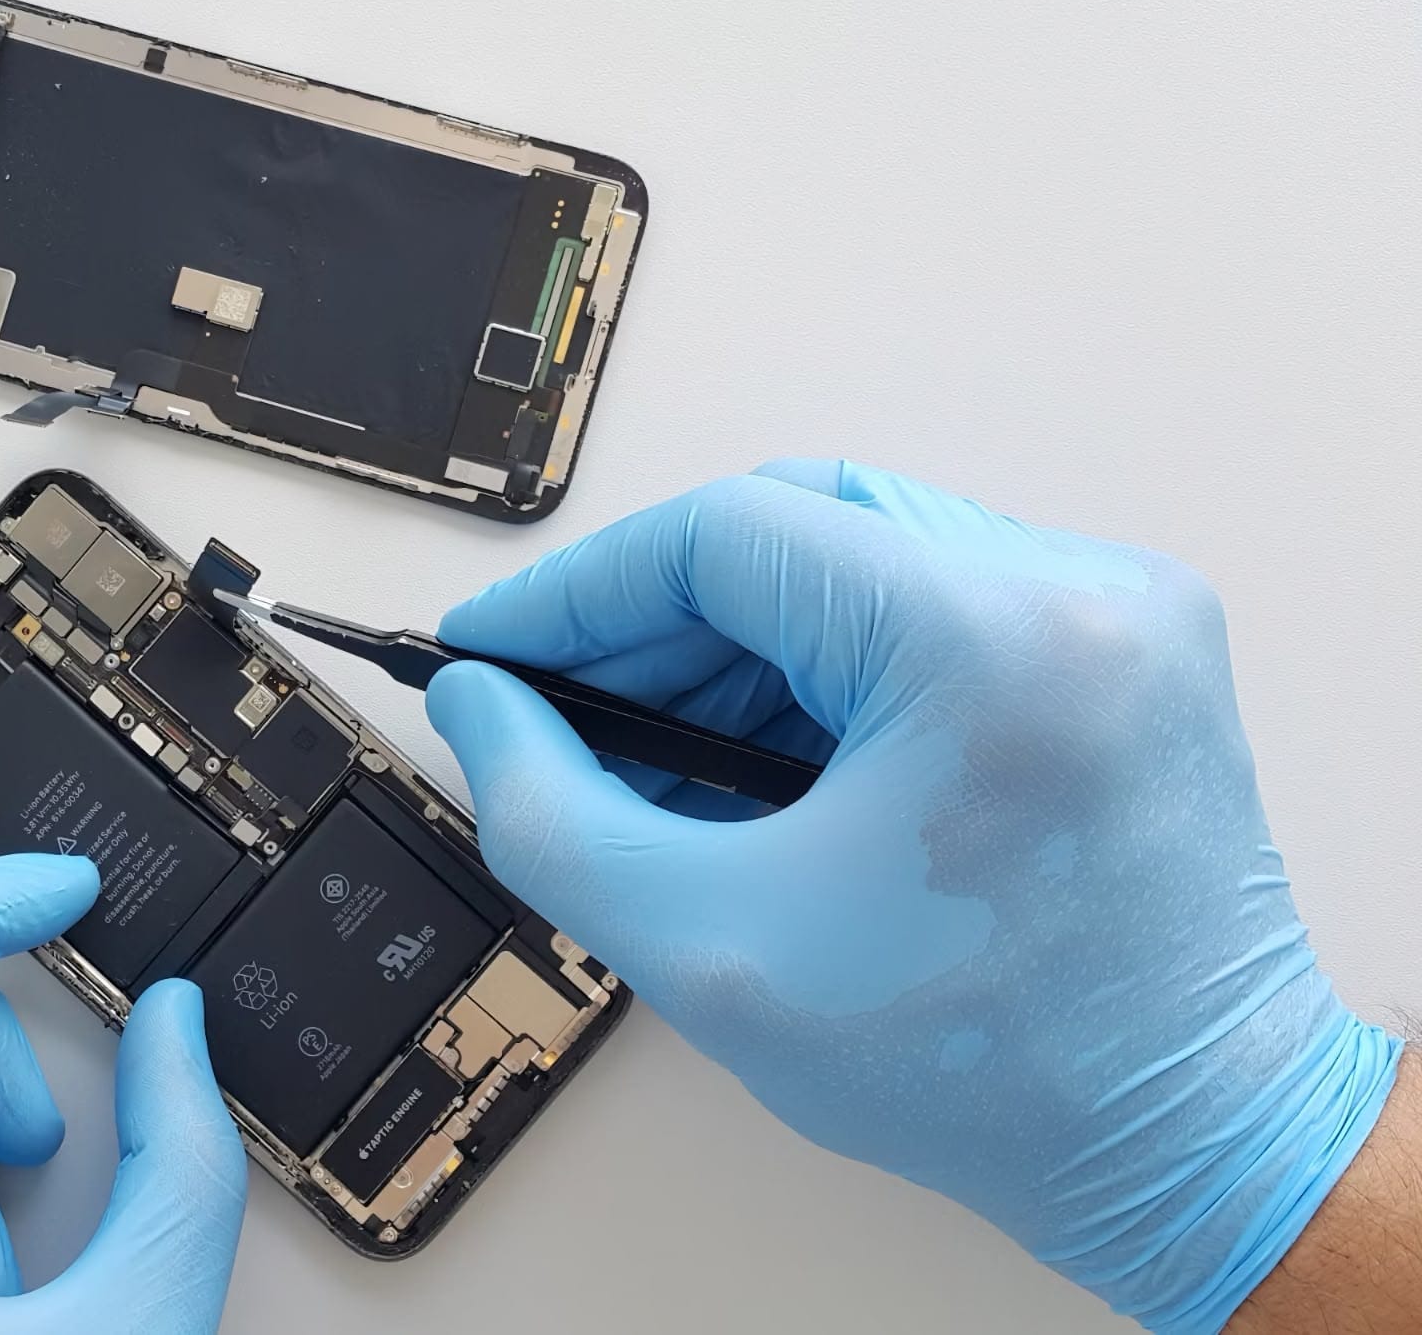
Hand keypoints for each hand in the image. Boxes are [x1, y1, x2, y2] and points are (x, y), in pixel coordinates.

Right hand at [427, 461, 1400, 1333]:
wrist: (1192, 1143)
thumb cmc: (986, 1072)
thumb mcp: (709, 951)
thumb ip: (553, 817)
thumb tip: (481, 708)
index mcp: (990, 640)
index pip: (723, 537)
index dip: (577, 592)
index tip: (490, 652)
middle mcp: (1075, 589)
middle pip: (791, 528)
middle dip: (652, 623)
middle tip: (559, 715)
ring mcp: (1115, 612)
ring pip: (854, 563)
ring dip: (736, 652)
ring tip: (654, 762)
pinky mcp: (1123, 651)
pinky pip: (927, 609)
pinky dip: (824, 674)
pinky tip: (759, 765)